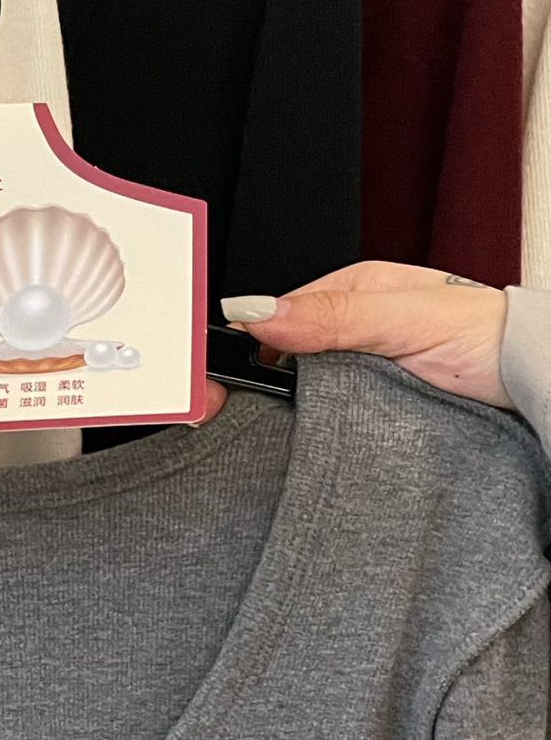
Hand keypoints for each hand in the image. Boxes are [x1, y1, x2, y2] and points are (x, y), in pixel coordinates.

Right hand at [201, 260, 511, 423]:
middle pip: (284, 361)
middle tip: (240, 416)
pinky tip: (314, 445)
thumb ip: (334, 317)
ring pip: (304, 398)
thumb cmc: (488, 337)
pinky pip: (331, 425)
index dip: (245, 346)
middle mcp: (352, 331)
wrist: (534, 382)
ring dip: (293, 417)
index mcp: (353, 293)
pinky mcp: (372, 412)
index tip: (220, 380)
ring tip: (280, 434)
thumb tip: (261, 312)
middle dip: (263, 387)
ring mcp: (361, 374)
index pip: (276, 319)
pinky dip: (320, 436)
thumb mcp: (404, 319)